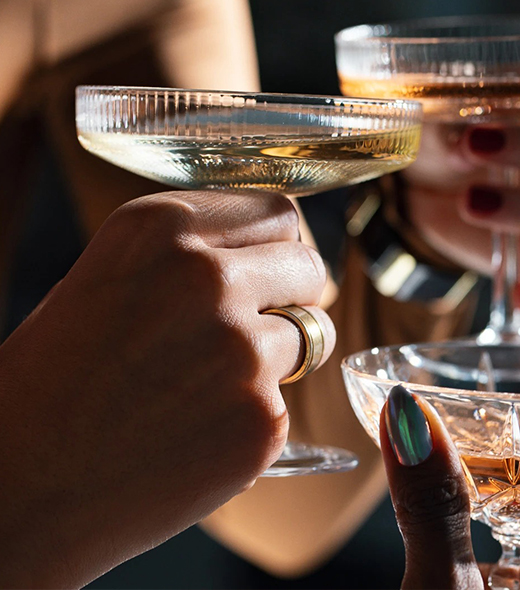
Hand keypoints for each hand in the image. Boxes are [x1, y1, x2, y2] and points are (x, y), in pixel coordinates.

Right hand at [0, 191, 334, 586]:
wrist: (20, 486)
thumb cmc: (52, 382)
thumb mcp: (110, 280)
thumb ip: (190, 255)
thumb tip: (266, 253)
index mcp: (159, 229)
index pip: (275, 212)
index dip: (273, 247)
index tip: (264, 269)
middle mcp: (207, 278)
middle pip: (307, 265)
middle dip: (293, 292)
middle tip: (255, 323)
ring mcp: (241, 350)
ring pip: (313, 331)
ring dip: (282, 353)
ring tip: (215, 383)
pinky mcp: (261, 417)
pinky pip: (288, 400)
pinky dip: (258, 415)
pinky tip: (201, 431)